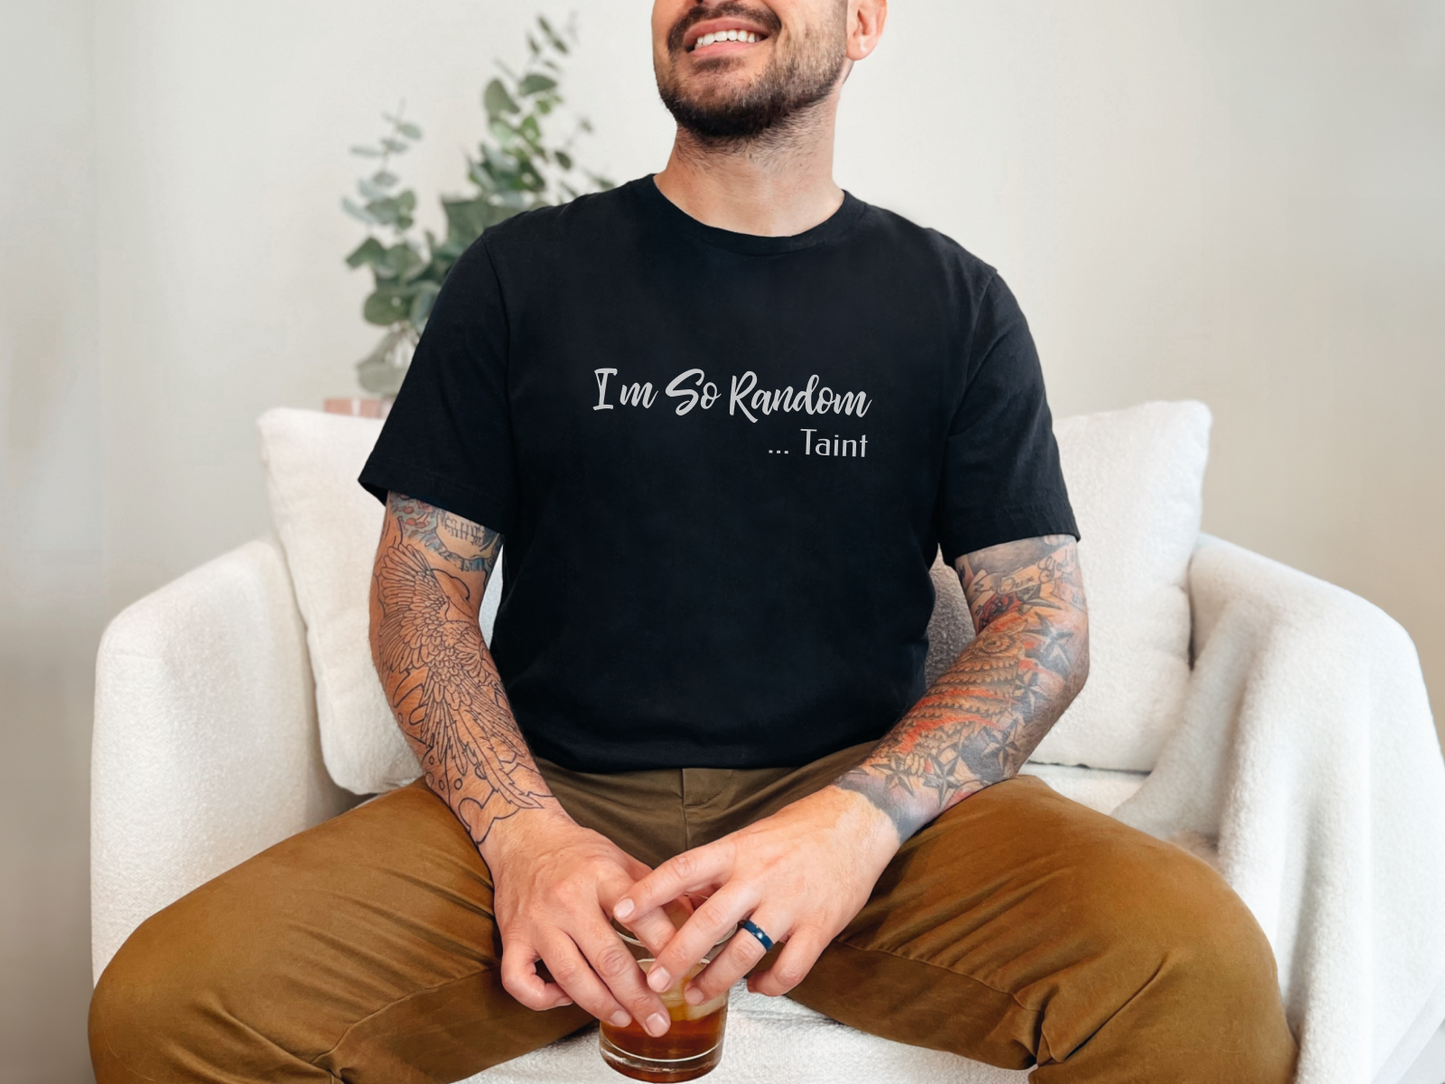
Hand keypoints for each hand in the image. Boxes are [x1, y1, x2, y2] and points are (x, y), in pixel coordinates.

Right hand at [485, 812, 683, 1035]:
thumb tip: (696, 917)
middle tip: (658, 1021)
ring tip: (623, 1018)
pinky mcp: (511, 936)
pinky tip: (565, 999)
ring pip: (569, 976)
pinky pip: (520, 981)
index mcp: (601, 876)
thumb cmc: (577, 851)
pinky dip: (543, 999)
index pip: (639, 915)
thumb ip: (656, 890)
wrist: (523, 835)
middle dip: (638, 996)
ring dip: (600, 1005)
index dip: (665, 947)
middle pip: (607, 958)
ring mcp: (537, 921)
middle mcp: (567, 899)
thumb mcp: (621, 859)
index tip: (684, 972)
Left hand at [612, 786, 899, 1015]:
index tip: (620, 913)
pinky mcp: (819, 926)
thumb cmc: (801, 828)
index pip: (682, 870)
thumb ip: (720, 868)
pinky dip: (769, 986)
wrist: (859, 821)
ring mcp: (790, 904)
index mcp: (737, 849)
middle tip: (653, 980)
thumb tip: (684, 898)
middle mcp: (759, 876)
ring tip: (696, 994)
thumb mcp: (751, 836)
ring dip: (716, 980)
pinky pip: (789, 968)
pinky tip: (756, 987)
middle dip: (676, 956)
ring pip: (744, 953)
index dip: (648, 893)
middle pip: (708, 923)